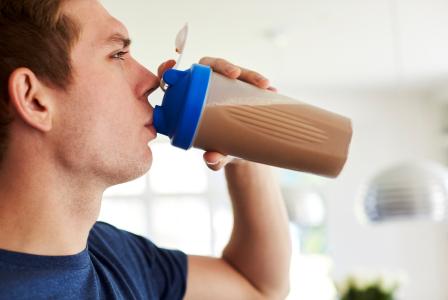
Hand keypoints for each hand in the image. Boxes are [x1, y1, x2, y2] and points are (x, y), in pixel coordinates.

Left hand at [156, 57, 276, 170]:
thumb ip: (214, 158)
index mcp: (191, 101)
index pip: (176, 80)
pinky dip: (260, 84)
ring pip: (235, 71)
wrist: (245, 151)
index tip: (170, 65)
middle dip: (222, 65)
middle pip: (210, 67)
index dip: (168, 71)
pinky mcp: (244, 88)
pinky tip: (272, 90)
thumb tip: (211, 159)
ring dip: (249, 74)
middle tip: (235, 74)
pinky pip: (251, 81)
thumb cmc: (223, 150)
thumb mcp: (219, 155)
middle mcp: (208, 88)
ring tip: (264, 85)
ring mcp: (227, 86)